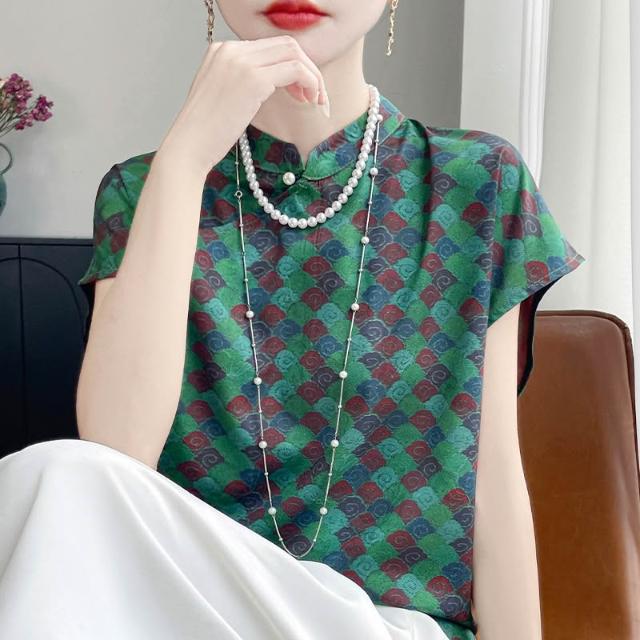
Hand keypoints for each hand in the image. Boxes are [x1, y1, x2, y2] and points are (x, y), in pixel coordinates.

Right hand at [157, 35, 328, 177]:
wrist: (189, 145)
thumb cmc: (205, 132)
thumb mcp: (222, 96)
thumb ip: (242, 82)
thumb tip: (270, 83)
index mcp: (222, 50)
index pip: (269, 46)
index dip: (292, 66)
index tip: (300, 92)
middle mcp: (231, 49)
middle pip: (285, 44)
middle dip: (307, 68)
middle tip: (314, 97)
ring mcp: (242, 62)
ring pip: (294, 53)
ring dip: (312, 76)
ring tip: (316, 102)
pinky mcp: (253, 80)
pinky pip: (295, 70)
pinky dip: (310, 83)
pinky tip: (310, 102)